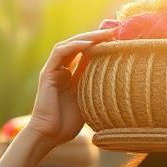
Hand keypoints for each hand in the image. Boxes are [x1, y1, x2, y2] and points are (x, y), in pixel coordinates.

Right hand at [26, 29, 115, 146]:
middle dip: (97, 37)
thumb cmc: (67, 123)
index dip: (101, 44)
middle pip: (79, 45)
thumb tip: (114, 76)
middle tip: (116, 31)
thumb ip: (94, 85)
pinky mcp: (47, 73)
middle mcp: (61, 69)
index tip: (119, 39)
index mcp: (70, 76)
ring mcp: (53, 70)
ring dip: (87, 37)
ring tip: (105, 34)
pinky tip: (89, 44)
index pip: (86, 53)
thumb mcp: (87, 100)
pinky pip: (60, 53)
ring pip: (70, 45)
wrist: (49, 135)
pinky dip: (74, 46)